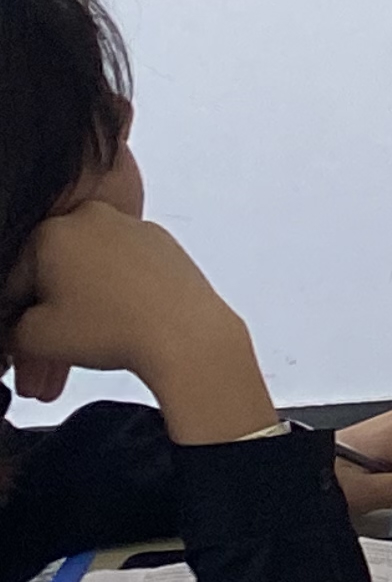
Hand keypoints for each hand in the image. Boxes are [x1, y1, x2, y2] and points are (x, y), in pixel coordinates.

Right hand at [6, 205, 275, 440]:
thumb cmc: (112, 327)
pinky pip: (122, 273)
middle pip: (55, 277)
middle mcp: (93, 220)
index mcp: (52, 231)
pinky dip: (110, 300)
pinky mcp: (161, 245)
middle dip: (45, 325)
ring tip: (73, 360)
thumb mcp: (36, 337)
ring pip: (89, 279)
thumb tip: (17, 327)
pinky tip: (107, 333)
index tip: (18, 342)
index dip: (14, 316)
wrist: (184, 333)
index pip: (15, 279)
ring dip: (76, 320)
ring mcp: (132, 230)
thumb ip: (12, 329)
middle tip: (41, 362)